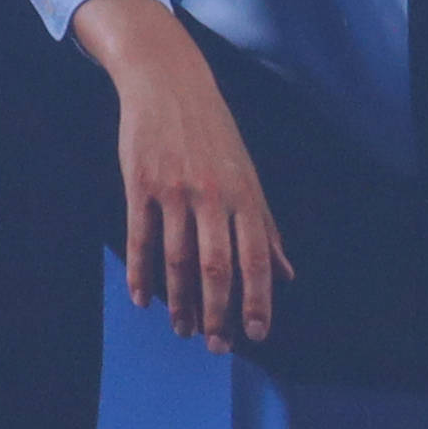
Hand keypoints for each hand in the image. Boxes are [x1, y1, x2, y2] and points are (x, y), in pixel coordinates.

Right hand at [84, 6, 287, 343]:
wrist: (169, 82)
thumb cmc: (213, 133)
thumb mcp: (247, 176)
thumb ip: (266, 228)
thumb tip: (286, 274)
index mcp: (244, 195)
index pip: (255, 258)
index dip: (258, 300)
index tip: (257, 335)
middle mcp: (213, 195)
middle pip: (216, 267)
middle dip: (218, 313)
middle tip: (217, 346)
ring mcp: (175, 190)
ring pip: (178, 259)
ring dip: (179, 302)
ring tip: (182, 330)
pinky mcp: (141, 184)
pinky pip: (141, 238)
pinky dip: (141, 273)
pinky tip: (142, 299)